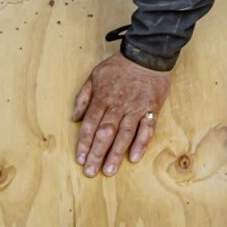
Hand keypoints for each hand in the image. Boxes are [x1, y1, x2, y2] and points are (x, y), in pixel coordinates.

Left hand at [71, 53, 170, 176]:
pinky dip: (141, 143)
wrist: (147, 54)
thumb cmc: (120, 66)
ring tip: (109, 170)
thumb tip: (74, 117)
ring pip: (124, 134)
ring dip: (116, 153)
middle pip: (105, 132)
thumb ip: (83, 96)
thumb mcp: (95, 75)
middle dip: (97, 153)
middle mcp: (118, 105)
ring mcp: (136, 108)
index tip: (80, 159)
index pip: (90, 124)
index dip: (84, 143)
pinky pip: (147, 129)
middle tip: (91, 172)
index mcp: (103, 97)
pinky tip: (134, 157)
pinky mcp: (152, 109)